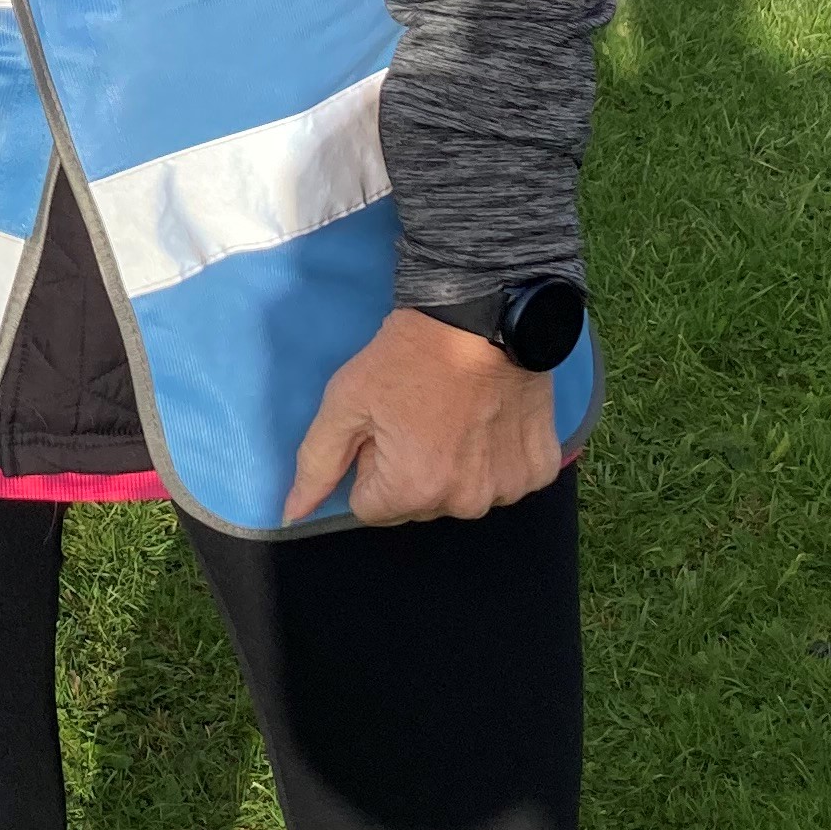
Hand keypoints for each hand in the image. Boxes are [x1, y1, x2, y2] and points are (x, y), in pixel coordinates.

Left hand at [281, 311, 557, 529]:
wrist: (481, 315)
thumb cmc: (407, 356)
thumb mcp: (345, 401)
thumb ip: (316, 464)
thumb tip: (293, 514)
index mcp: (412, 490)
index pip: (370, 507)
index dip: (370, 464)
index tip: (385, 426)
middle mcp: (463, 501)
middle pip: (417, 504)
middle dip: (411, 471)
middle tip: (419, 416)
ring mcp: (507, 488)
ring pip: (461, 494)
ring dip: (455, 466)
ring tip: (456, 414)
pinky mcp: (538, 469)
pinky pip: (503, 480)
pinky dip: (495, 458)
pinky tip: (489, 419)